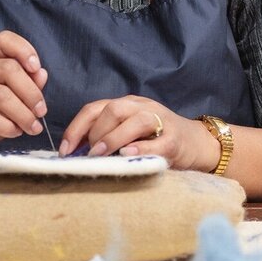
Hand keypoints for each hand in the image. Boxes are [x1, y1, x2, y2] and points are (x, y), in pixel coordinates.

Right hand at [0, 31, 48, 165]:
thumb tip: (41, 74)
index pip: (3, 41)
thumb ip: (27, 87)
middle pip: (8, 69)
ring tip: (32, 127)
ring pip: (0, 95)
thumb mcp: (12, 103)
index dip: (23, 50)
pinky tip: (14, 132)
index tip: (36, 68)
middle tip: (41, 111)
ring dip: (22, 114)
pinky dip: (7, 126)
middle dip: (31, 92)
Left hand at [58, 96, 219, 172]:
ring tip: (100, 155)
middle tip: (87, 154)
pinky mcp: (175, 139)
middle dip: (95, 132)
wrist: (197, 143)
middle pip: (113, 109)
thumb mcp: (129, 133)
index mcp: (127, 105)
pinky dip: (140, 149)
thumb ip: (107, 137)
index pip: (94, 108)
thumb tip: (75, 154)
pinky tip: (127, 156)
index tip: (64, 150)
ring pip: (135, 121)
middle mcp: (142, 107)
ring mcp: (161, 121)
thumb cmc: (156, 141)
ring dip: (113, 138)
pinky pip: (156, 143)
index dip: (76, 128)